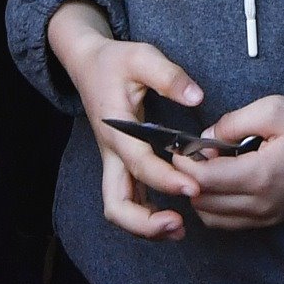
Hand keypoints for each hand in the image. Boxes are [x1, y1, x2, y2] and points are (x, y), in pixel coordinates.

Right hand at [48, 2, 203, 240]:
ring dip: (145, 226)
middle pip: (116, 205)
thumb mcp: (141, 56)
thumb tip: (196, 97)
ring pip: (120, 209)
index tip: (193, 187)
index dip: (166, 181)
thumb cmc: (114, 61)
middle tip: (179, 224)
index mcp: (116, 130)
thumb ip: (168, 76)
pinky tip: (172, 216)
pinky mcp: (120, 164)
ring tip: (179, 228)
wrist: (87, 64)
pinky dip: (146, 215)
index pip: (140, 164)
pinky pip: (129, 199)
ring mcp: (114, 162)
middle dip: (145, 223)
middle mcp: (112, 153)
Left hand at [173, 94, 283, 230]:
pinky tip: (222, 178)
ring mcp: (267, 218)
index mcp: (260, 177)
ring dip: (201, 195)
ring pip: (214, 219)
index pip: (202, 181)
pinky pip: (231, 222)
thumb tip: (205, 137)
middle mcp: (260, 206)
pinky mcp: (273, 220)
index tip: (176, 144)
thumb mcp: (274, 109)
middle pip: (203, 204)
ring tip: (206, 164)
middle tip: (188, 152)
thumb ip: (233, 122)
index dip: (182, 164)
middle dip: (187, 180)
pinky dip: (216, 205)